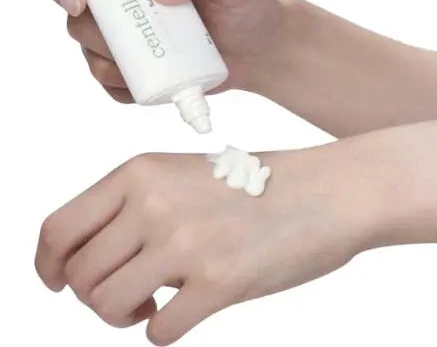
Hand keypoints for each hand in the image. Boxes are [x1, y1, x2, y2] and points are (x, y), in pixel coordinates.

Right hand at [35, 0, 283, 102]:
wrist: (260, 50)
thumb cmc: (246, 5)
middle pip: (75, 12)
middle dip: (99, 30)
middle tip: (144, 33)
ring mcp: (124, 35)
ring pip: (89, 51)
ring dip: (116, 62)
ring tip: (163, 57)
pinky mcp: (134, 68)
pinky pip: (111, 84)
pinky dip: (129, 88)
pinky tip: (159, 81)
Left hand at [35, 149, 374, 344]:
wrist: (323, 191)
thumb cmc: (255, 184)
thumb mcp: (182, 175)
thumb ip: (134, 207)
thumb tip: (94, 259)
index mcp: (140, 172)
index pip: (58, 228)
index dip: (47, 265)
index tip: (57, 282)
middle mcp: (155, 204)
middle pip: (80, 276)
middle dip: (95, 295)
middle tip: (130, 293)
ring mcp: (186, 242)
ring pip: (107, 307)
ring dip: (125, 315)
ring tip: (155, 301)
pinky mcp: (219, 282)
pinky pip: (158, 332)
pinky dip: (163, 329)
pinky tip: (187, 308)